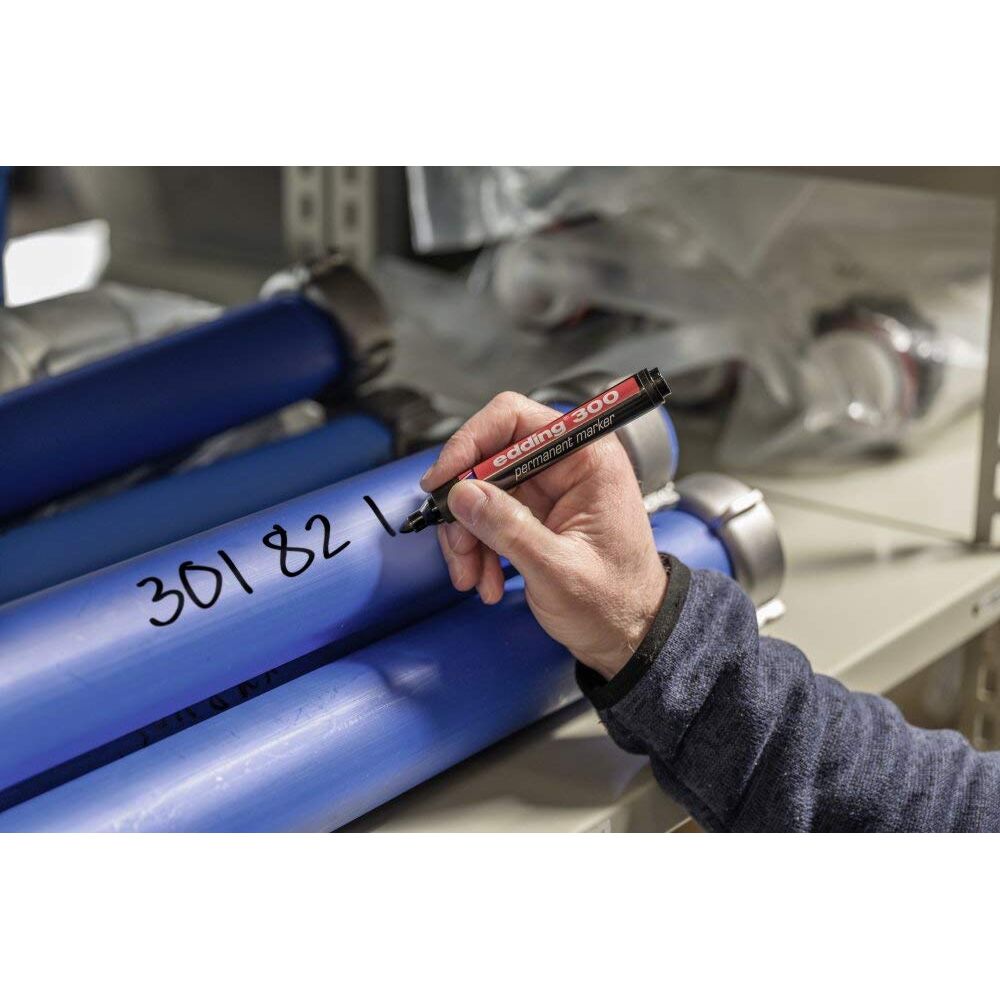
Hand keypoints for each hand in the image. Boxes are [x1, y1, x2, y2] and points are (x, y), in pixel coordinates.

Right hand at [422, 391, 666, 679]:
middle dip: (465, 506)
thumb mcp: (558, 570)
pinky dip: (477, 547)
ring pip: (481, 491)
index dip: (470, 443)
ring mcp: (548, 490)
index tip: (444, 480)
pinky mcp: (534, 514)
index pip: (514, 419)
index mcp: (587, 459)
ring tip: (473, 576)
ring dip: (468, 535)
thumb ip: (509, 529)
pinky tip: (485, 579)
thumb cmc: (617, 604)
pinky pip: (488, 517)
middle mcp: (566, 465)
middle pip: (488, 458)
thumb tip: (463, 493)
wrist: (629, 637)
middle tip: (458, 546)